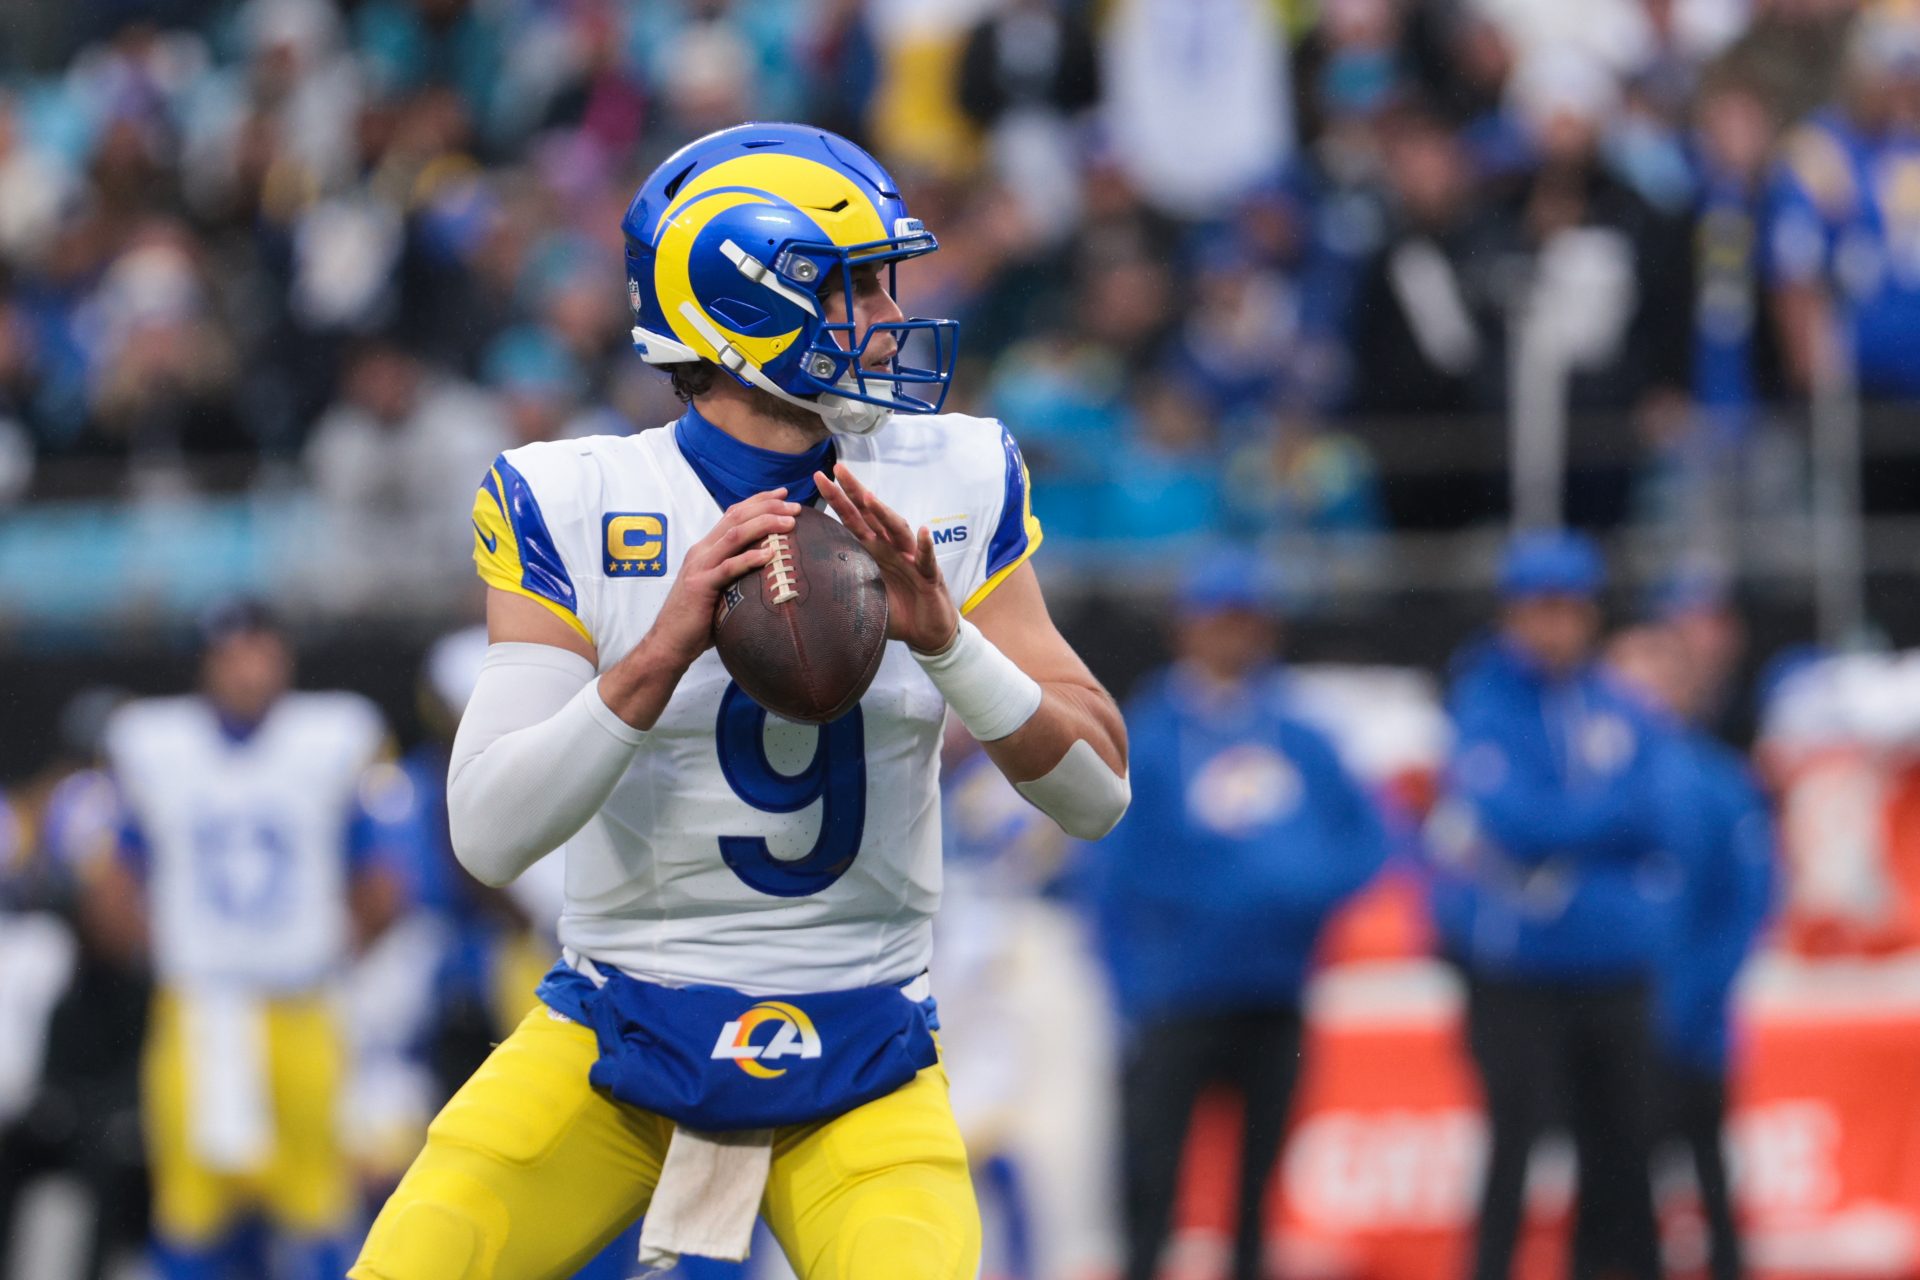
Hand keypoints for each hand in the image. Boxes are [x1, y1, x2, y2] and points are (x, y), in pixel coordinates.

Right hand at [647, 490, 799, 668]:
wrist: (669, 642)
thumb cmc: (698, 621)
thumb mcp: (721, 590)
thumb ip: (738, 575)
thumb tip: (771, 573)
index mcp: (706, 549)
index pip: (733, 514)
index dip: (759, 501)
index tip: (783, 495)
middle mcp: (702, 551)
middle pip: (736, 517)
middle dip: (768, 507)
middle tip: (795, 506)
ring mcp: (700, 566)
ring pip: (734, 535)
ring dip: (764, 524)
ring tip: (789, 522)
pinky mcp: (701, 586)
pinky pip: (729, 568)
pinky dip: (750, 558)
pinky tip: (771, 554)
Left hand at [816, 463, 958, 652]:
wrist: (929, 631)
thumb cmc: (899, 611)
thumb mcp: (864, 599)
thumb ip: (843, 587)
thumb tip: (807, 588)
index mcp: (875, 551)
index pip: (853, 520)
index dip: (838, 499)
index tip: (819, 478)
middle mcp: (892, 548)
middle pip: (872, 514)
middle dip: (855, 491)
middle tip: (838, 469)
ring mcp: (912, 559)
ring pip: (898, 530)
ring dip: (884, 513)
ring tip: (869, 498)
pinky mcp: (930, 576)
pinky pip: (927, 559)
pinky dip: (924, 546)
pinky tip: (921, 532)